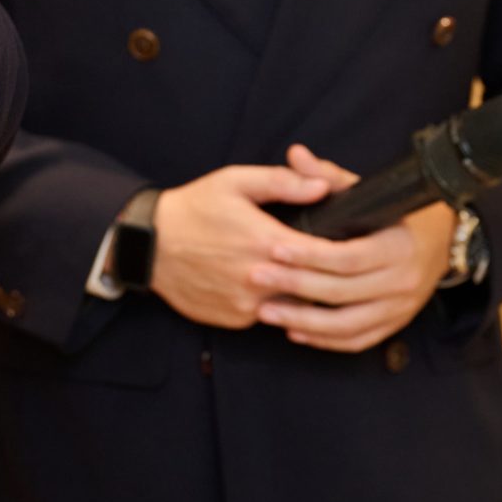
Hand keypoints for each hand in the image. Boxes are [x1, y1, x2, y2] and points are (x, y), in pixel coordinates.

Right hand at [147, 163, 336, 328]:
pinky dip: (273, 303)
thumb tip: (324, 187)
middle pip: (314, 286)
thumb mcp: (235, 182)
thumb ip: (283, 183)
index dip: (343, 250)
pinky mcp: (234, 320)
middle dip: (328, 275)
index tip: (353, 244)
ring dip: (300, 292)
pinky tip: (270, 285)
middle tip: (340, 264)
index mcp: (265, 243)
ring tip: (306, 275)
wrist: (148, 244)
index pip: (325, 256)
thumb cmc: (194, 207)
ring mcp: (246, 305)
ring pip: (292, 305)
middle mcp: (259, 281)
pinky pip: (267, 315)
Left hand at [250, 144, 455, 352]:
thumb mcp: (365, 191)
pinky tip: (293, 331)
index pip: (347, 256)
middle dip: (295, 285)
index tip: (273, 248)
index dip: (308, 255)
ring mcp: (399, 308)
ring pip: (346, 325)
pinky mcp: (393, 326)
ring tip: (265, 311)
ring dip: (302, 321)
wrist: (439, 243)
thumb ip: (328, 175)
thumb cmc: (392, 215)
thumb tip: (295, 154)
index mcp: (396, 246)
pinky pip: (355, 341)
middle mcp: (401, 281)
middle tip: (256, 277)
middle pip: (341, 291)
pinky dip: (323, 340)